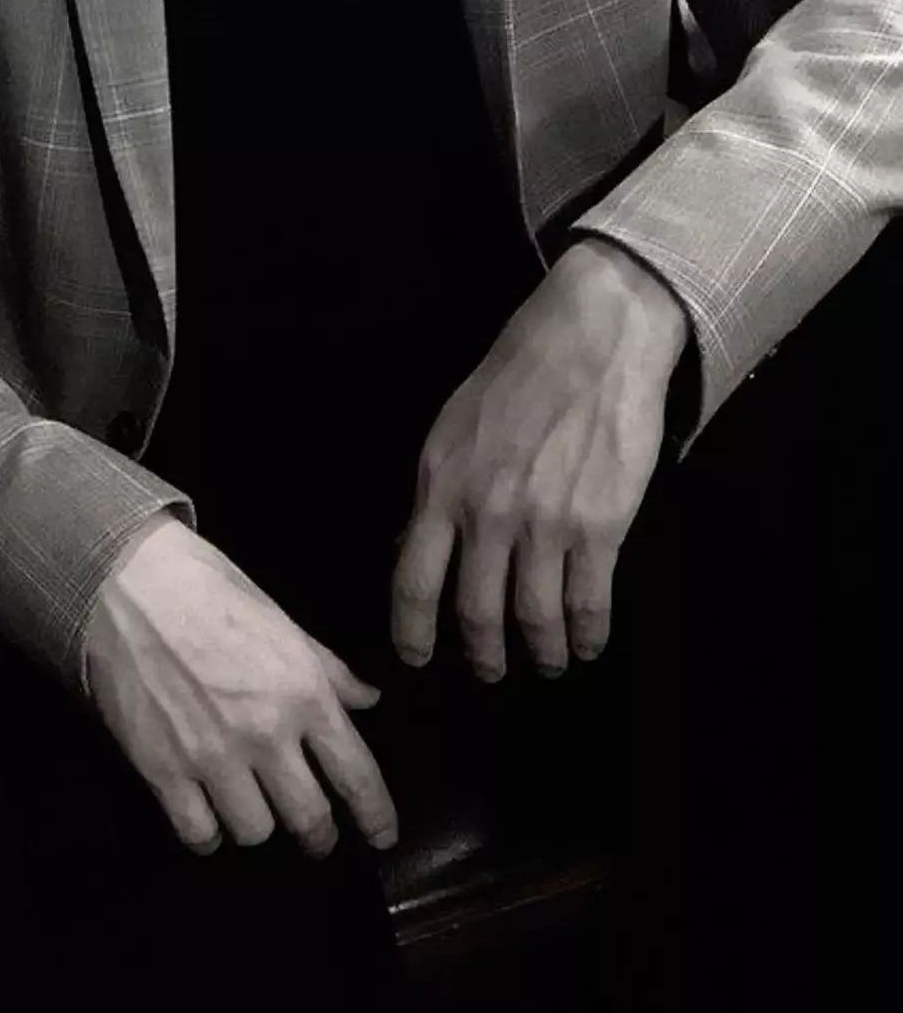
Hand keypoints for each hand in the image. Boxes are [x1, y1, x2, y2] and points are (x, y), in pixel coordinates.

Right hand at [85, 512, 398, 856]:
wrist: (129, 584)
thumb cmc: (212, 590)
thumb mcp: (284, 623)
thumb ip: (330, 671)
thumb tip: (369, 700)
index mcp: (305, 695)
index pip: (357, 775)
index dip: (376, 816)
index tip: (383, 837)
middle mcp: (266, 736)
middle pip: (309, 818)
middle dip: (320, 837)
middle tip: (318, 838)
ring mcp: (212, 758)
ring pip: (255, 832)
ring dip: (260, 825)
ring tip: (253, 809)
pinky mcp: (162, 770)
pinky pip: (198, 833)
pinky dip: (207, 834)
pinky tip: (207, 817)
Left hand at [392, 238, 688, 679]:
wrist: (593, 339)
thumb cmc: (514, 377)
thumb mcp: (448, 431)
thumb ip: (434, 495)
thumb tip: (417, 553)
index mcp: (440, 489)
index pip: (412, 582)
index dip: (411, 633)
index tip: (416, 659)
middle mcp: (488, 516)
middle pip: (477, 614)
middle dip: (483, 656)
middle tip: (490, 673)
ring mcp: (546, 525)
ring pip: (536, 617)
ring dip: (541, 652)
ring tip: (545, 664)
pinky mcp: (601, 526)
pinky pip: (590, 601)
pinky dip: (587, 634)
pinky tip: (587, 645)